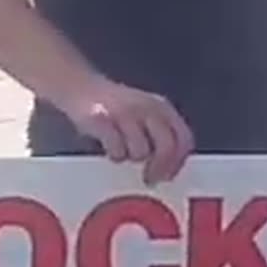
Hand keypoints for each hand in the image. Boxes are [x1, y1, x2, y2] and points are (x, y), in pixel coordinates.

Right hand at [65, 76, 194, 184]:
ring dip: (131, 157)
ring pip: (140, 152)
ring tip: (123, 150)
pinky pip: (117, 150)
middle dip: (159, 168)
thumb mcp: (147, 113)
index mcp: (162, 107)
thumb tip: (172, 165)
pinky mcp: (104, 121)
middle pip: (166, 147)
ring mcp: (126, 113)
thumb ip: (162, 134)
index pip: (184, 139)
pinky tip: (111, 148)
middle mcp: (148, 108)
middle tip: (150, 178)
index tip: (170, 175)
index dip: (179, 161)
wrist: (82, 88)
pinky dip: (115, 155)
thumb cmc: (117, 108)